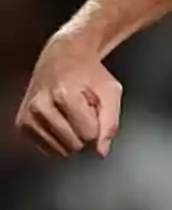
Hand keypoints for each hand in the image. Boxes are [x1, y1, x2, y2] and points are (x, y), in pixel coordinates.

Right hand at [14, 38, 121, 157]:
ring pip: (61, 150)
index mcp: (63, 95)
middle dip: (85, 129)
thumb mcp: (111, 91)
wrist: (63, 57)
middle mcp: (40, 106)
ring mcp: (28, 116)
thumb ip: (111, 122)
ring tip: (72, 112)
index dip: (98, 122)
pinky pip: (49, 149)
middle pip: (75, 144)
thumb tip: (101, 152)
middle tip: (83, 109)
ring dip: (72, 134)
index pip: (90, 134)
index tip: (94, 106)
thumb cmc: (90, 73)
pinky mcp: (22, 124)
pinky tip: (61, 118)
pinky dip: (59, 137)